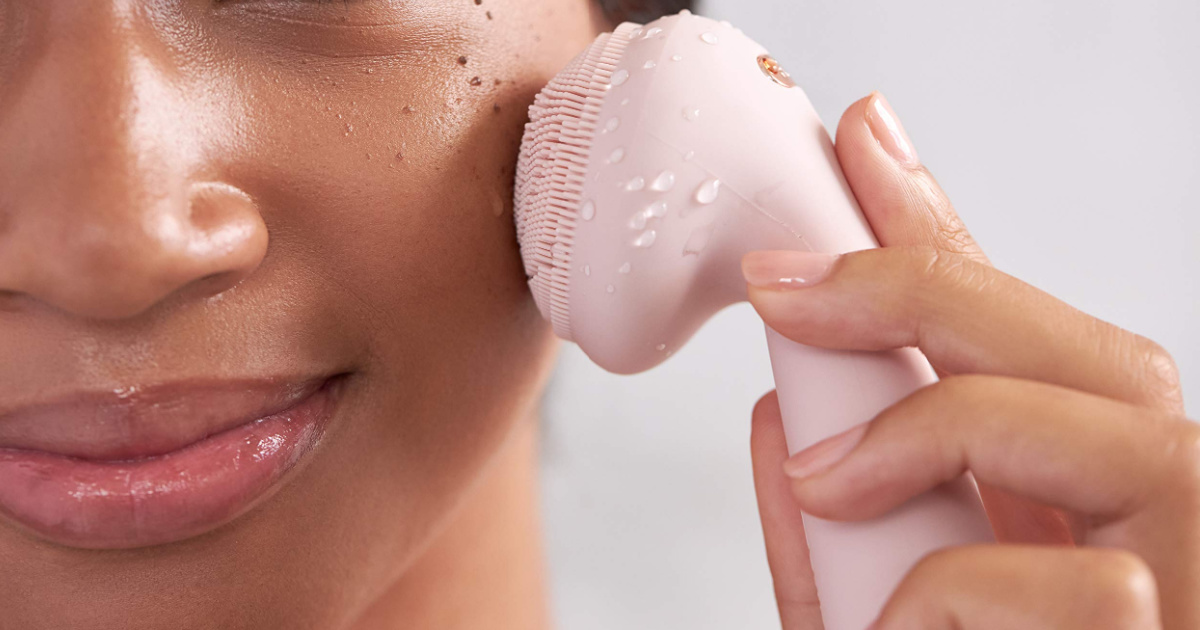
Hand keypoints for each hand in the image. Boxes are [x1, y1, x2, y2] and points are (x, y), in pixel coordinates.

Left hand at [746, 92, 1193, 628]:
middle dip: (929, 290)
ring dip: (933, 431)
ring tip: (823, 483)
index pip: (1031, 340)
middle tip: (786, 287)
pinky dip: (948, 592)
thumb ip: (832, 533)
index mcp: (1082, 506)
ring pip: (1120, 427)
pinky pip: (1087, 582)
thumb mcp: (868, 608)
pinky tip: (889, 629)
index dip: (944, 238)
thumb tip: (779, 417)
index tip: (863, 144)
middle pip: (1101, 354)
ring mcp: (1189, 573)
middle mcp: (1155, 522)